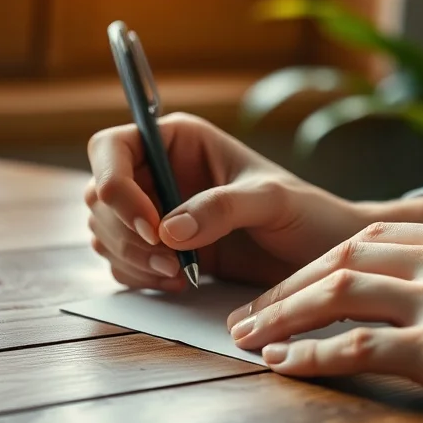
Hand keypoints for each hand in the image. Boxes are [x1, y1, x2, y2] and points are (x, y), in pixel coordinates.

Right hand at [85, 113, 422, 291]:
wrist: (323, 258)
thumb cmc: (307, 214)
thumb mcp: (272, 202)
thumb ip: (223, 207)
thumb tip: (170, 230)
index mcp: (178, 140)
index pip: (111, 148)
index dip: (116, 186)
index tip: (151, 227)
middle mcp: (158, 171)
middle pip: (99, 197)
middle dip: (126, 235)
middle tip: (171, 264)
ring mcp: (155, 211)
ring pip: (104, 233)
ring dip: (131, 260)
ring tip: (178, 274)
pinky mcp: (160, 249)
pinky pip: (123, 262)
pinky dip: (140, 276)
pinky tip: (180, 282)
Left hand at [224, 221, 422, 422]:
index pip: (371, 236)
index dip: (319, 262)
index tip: (292, 284)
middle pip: (343, 257)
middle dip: (288, 285)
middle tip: (251, 309)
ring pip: (339, 294)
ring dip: (283, 315)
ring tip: (249, 336)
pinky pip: (357, 348)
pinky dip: (312, 356)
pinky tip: (283, 365)